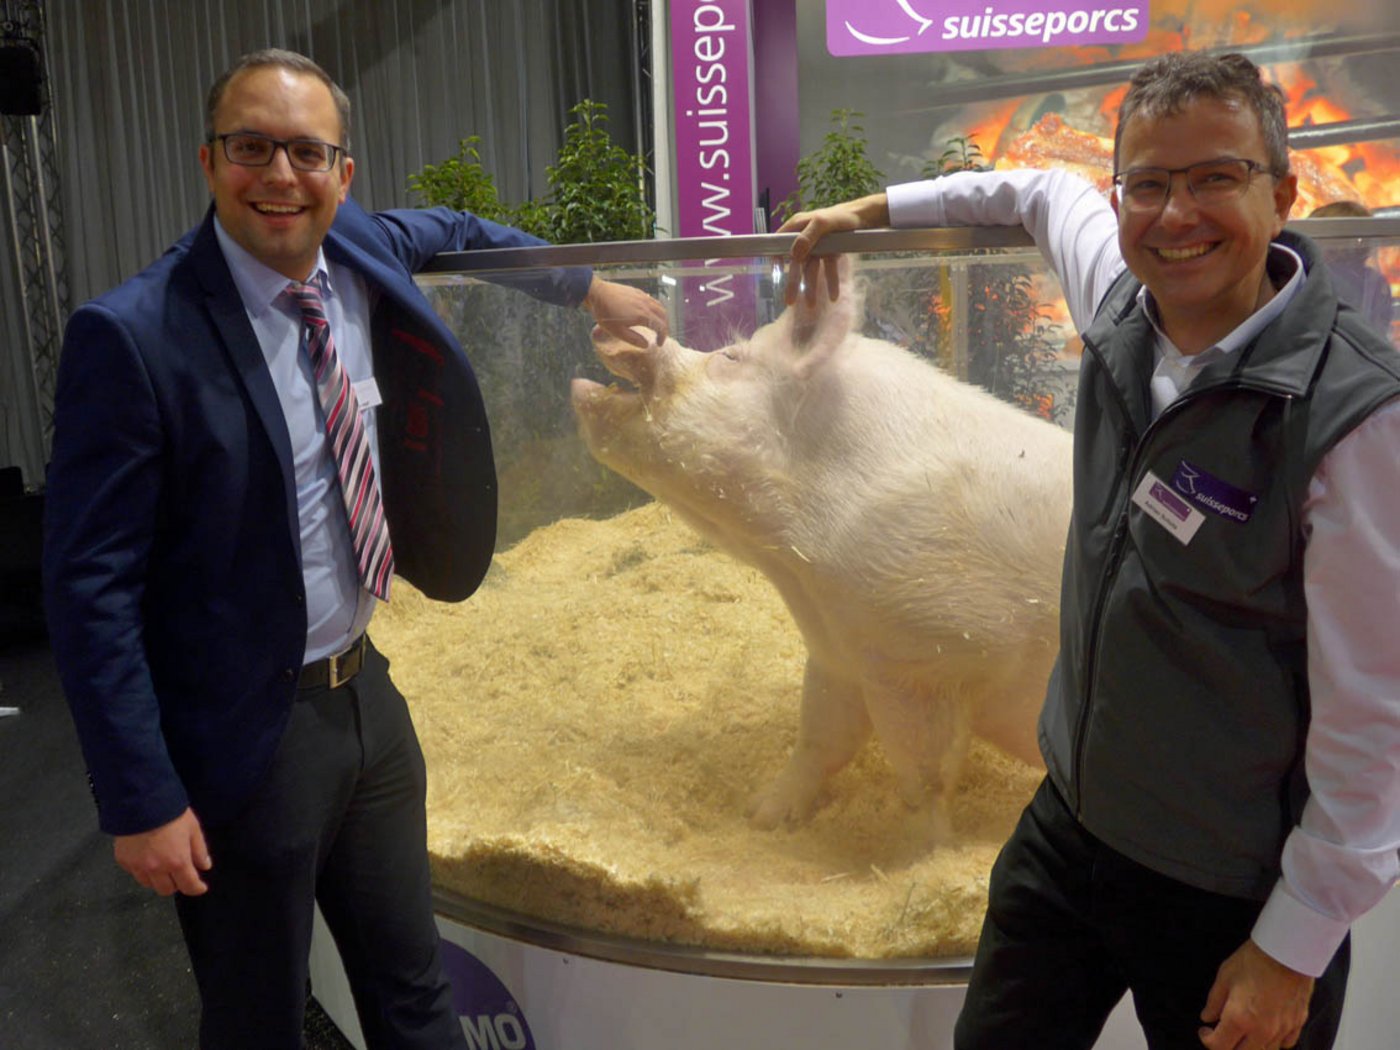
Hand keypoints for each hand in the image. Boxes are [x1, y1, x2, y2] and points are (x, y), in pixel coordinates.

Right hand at [113, 807, 212, 896]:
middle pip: (166, 890)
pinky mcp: (124, 861)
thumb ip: (199, 850)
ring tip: (162, 866)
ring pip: (149, 884)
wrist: (140, 802)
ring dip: (158, 880)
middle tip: (180, 873)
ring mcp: (138, 866)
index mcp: (177, 862)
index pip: (188, 886)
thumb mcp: (193, 829)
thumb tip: (204, 866)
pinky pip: (135, 873)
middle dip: (176, 884)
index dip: (196, 888)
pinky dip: (143, 870)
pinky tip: (147, 858)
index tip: (200, 887)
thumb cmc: (171, 813)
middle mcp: (156, 869)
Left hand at [583, 278, 668, 346]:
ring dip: (661, 317)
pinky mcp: (637, 292)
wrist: (597, 293)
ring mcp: (642, 296)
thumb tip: (646, 345)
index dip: (663, 336)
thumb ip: (634, 339)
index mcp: (643, 316)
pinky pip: (652, 300)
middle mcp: (646, 304)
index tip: (659, 343)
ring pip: (659, 306)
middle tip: (660, 335)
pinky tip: (648, 312)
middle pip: (663, 315)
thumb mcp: (618, 332)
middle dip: (665, 326)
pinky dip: (655, 308)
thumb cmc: (605, 314)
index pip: (661, 326)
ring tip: (657, 324)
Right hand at [775, 192, 889, 305]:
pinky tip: (833, 297)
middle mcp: (805, 237)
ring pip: (812, 270)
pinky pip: (828, 270)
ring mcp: (817, 246)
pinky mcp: (830, 252)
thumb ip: (808, 236)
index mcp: (798, 226)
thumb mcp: (823, 223)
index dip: (776, 258)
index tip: (776, 274)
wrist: (865, 216)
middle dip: (794, 283)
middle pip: (797, 263)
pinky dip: (831, 283)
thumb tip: (793, 254)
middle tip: (789, 302)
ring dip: (812, 288)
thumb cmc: (841, 215)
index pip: (780, 243)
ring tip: (811, 306)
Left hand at [1198, 939, 1313, 1049]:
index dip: (1207, 1040)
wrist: (1287, 952)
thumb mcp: (1224, 977)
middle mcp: (1262, 1031)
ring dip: (1250, 1046)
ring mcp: (1282, 1030)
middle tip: (1222, 1034)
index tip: (1205, 1030)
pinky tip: (1265, 1030)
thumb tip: (1207, 1017)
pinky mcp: (1297, 1023)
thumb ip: (1214, 1002)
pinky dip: (1273, 1042)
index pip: (1219, 1047)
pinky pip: (1284, 1044)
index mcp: (1239, 1020)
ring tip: (1243, 1032)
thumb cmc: (1254, 961)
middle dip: (1228, 1047)